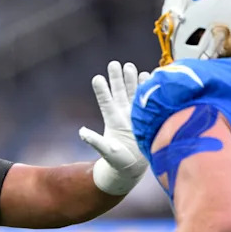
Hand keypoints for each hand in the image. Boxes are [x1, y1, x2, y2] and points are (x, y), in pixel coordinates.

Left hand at [83, 60, 151, 194]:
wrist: (133, 167)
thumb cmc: (117, 161)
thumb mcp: (106, 151)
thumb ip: (95, 141)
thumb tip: (82, 133)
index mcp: (112, 121)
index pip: (106, 102)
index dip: (102, 91)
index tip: (97, 78)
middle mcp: (123, 114)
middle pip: (119, 93)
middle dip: (117, 79)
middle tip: (114, 64)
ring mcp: (135, 115)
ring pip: (133, 94)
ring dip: (132, 81)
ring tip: (129, 66)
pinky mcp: (147, 118)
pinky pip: (147, 101)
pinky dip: (148, 90)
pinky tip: (149, 78)